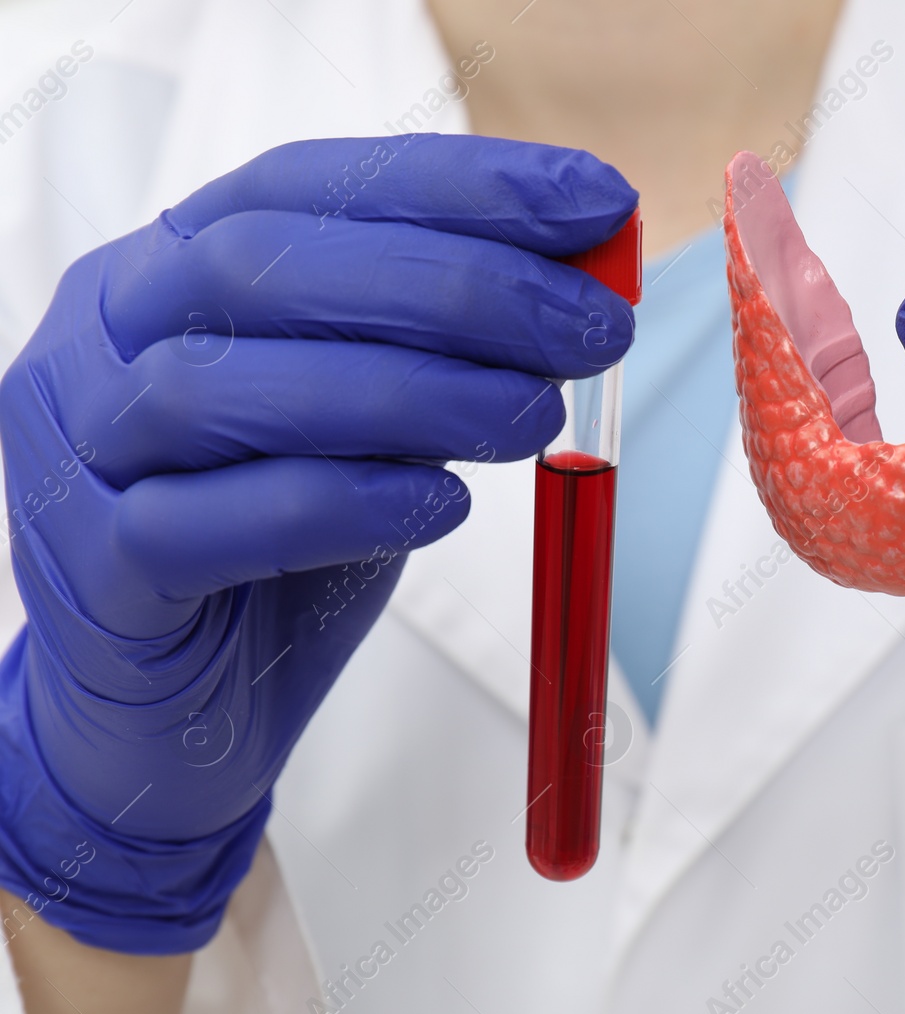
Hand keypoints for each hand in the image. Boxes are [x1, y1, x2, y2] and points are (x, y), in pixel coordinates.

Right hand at [0, 135, 636, 951]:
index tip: (595, 203)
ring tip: (534, 419)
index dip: (459, 187)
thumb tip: (587, 294)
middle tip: (592, 329)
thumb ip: (447, 358)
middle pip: (260, 266)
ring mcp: (84, 453)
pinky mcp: (98, 574)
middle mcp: (107, 338)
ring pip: (218, 386)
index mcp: (174, 270)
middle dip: (453, 286)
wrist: (173, 710)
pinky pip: (202, 524)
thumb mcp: (376, 429)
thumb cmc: (276, 545)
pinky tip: (438, 507)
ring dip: (406, 393)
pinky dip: (336, 505)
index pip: (312, 186)